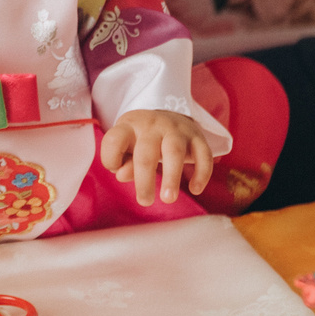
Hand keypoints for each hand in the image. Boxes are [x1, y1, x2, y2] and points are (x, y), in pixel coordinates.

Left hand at [99, 109, 215, 206]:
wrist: (169, 113)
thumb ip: (123, 163)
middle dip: (145, 179)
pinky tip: (196, 189)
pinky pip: (203, 153)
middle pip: (146, 151)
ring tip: (168, 199)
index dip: (111, 159)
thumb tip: (122, 176)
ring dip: (172, 176)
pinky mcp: (197, 136)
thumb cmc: (141, 139)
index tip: (117, 171)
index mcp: (129, 126)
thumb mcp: (127, 147)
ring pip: (174, 151)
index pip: (114, 140)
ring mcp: (176, 129)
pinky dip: (202, 172)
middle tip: (145, 202)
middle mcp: (152, 125)